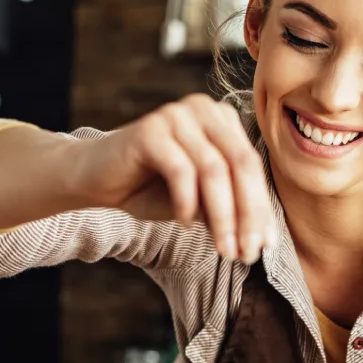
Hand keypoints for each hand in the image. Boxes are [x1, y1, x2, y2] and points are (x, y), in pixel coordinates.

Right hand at [81, 94, 276, 261]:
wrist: (96, 179)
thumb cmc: (152, 189)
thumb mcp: (199, 202)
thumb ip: (228, 209)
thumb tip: (262, 240)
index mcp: (222, 120)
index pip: (252, 166)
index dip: (262, 208)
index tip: (266, 246)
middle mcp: (203, 110)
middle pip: (240, 165)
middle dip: (248, 214)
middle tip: (248, 252)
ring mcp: (176, 115)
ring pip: (214, 170)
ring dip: (223, 216)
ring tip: (224, 248)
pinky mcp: (150, 129)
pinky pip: (180, 170)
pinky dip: (187, 202)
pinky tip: (184, 222)